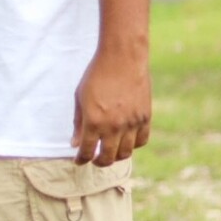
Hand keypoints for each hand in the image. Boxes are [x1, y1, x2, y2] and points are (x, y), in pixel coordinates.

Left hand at [72, 50, 150, 165]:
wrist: (122, 58)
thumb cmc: (97, 75)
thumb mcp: (80, 97)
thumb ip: (78, 123)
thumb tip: (75, 144)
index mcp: (94, 122)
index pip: (87, 152)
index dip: (81, 160)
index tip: (79, 160)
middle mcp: (113, 126)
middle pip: (107, 158)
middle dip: (98, 162)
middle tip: (95, 159)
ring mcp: (131, 123)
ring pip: (125, 153)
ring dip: (116, 156)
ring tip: (111, 151)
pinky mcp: (145, 117)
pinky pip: (141, 141)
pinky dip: (133, 145)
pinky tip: (126, 140)